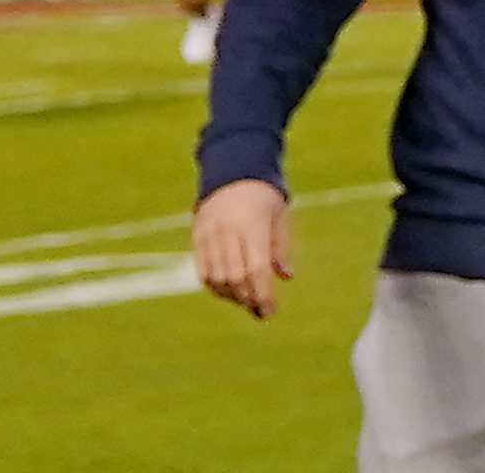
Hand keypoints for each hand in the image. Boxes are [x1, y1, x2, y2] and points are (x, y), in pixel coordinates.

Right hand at [191, 178, 291, 319]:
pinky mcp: (197, 239)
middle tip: (261, 311)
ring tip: (248, 301)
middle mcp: (228, 231)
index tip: (270, 311)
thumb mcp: (280, 217)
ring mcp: (209, 235)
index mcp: (253, 225)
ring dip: (232, 296)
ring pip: (217, 278)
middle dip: (249, 299)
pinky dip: (216, 287)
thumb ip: (282, 247)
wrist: (233, 174)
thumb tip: (286, 277)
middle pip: (235, 277)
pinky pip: (204, 272)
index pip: (257, 268)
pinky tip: (230, 291)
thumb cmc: (264, 198)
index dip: (263, 294)